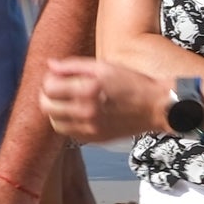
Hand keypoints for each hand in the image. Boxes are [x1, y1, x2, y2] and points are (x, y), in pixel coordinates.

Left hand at [39, 55, 167, 143]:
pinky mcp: (96, 139)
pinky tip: (78, 113)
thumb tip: (50, 65)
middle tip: (56, 89)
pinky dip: (68, 123)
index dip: (49, 80)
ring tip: (66, 102)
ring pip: (56, 123)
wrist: (156, 107)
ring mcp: (91, 128)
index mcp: (88, 90)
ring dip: (56, 111)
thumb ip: (73, 66)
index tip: (56, 77)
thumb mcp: (103, 67)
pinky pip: (70, 133)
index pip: (49, 88)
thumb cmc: (132, 83)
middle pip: (47, 107)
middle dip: (47, 96)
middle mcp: (87, 111)